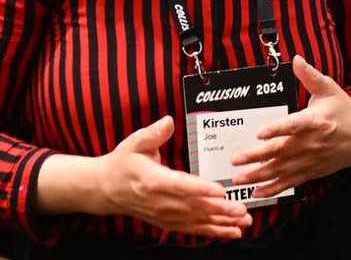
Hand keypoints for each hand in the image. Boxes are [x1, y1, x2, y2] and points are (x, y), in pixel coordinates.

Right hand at [97, 116, 251, 237]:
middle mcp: (159, 202)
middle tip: (242, 210)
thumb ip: (153, 133)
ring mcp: (163, 215)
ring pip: (195, 221)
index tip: (221, 191)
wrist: (105, 189)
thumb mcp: (135, 142)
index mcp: (152, 181)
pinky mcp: (166, 222)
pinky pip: (190, 229)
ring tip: (242, 222)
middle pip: (193, 207)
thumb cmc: (123, 162)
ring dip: (220, 223)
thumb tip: (168, 122)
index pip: (180, 186)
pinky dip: (210, 231)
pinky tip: (228, 232)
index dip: (201, 190)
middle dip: (219, 210)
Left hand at [230, 55, 350, 198]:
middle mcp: (312, 143)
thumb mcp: (329, 89)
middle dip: (257, 156)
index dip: (277, 129)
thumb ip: (310, 76)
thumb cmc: (343, 111)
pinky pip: (289, 183)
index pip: (294, 125)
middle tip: (236, 159)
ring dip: (259, 175)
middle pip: (281, 150)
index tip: (260, 132)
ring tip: (239, 178)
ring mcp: (310, 160)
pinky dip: (273, 189)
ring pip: (281, 170)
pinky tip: (256, 193)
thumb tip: (296, 59)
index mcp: (316, 120)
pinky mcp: (310, 172)